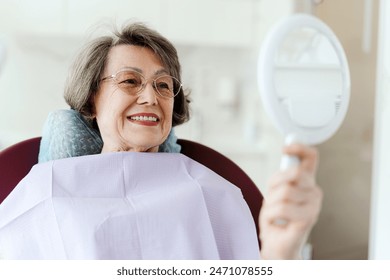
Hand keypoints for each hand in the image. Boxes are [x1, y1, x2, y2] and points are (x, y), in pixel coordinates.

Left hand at [259, 143, 322, 258]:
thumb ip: (282, 176)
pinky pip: (282, 207)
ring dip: (270, 204)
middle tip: (272, 199)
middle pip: (294, 173)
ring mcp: (314, 206)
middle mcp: (314, 192)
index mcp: (307, 183)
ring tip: (273, 214)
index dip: (299, 147)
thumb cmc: (276, 220)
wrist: (277, 246)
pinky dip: (270, 215)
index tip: (284, 149)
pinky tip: (274, 222)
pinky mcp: (308, 218)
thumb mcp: (275, 192)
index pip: (311, 157)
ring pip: (284, 191)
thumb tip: (287, 153)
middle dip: (275, 185)